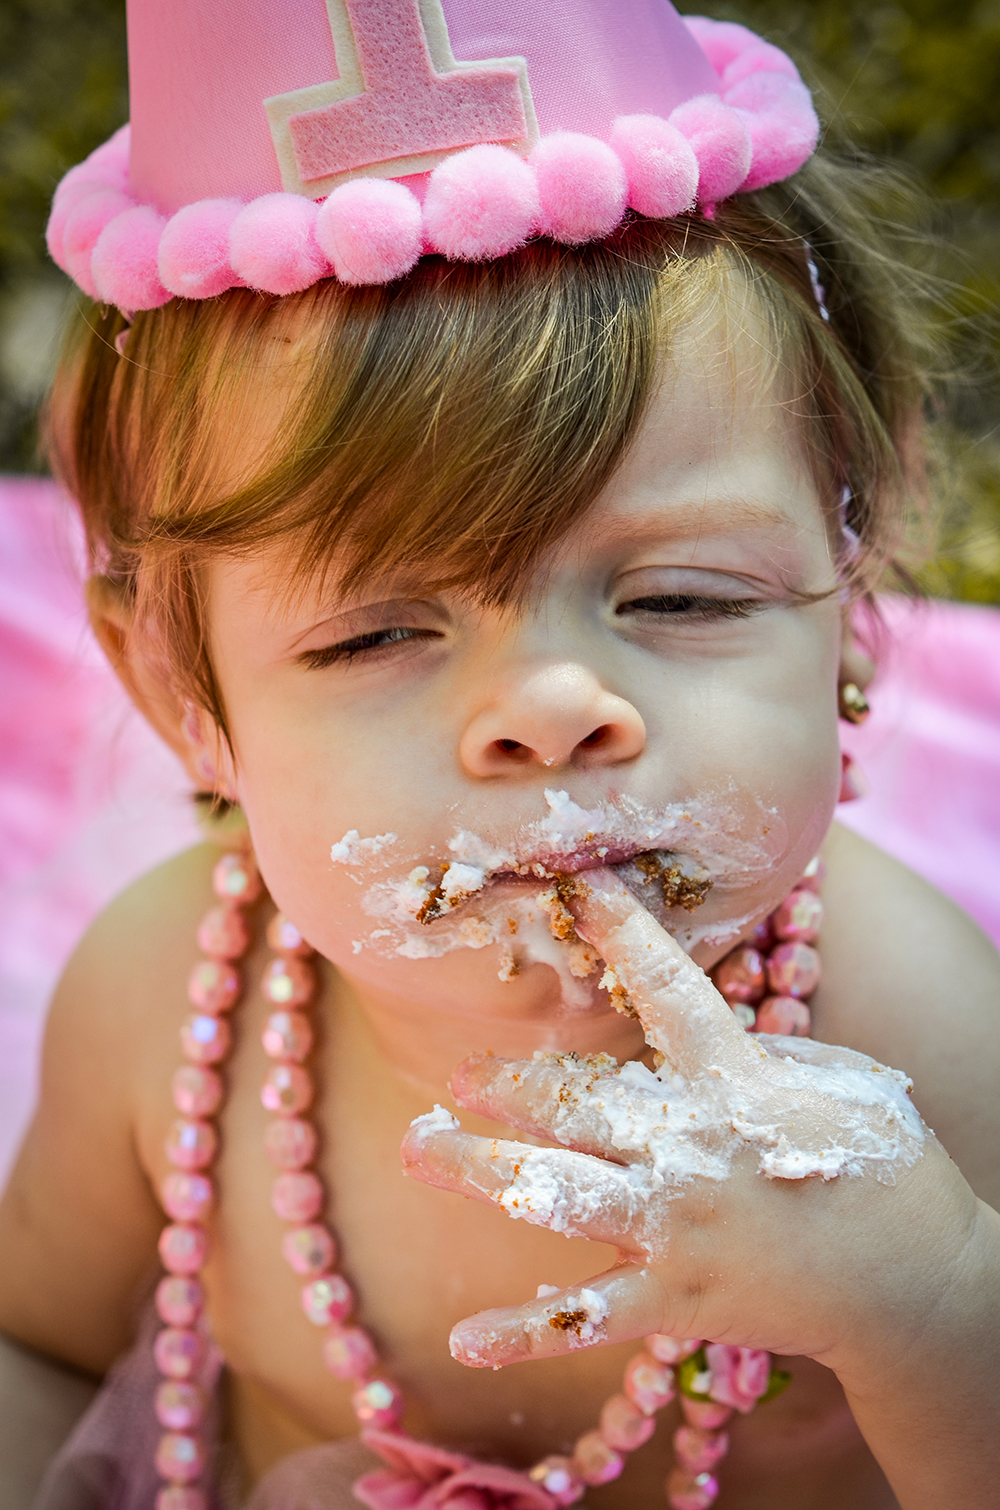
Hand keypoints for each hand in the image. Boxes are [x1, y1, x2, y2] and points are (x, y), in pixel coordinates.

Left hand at [401, 869, 958, 1380]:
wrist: (916, 1286)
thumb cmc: (884, 1166)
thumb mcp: (835, 1078)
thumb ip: (751, 1053)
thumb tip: (694, 1035)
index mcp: (732, 1080)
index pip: (668, 988)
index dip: (620, 932)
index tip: (573, 885)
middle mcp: (687, 1148)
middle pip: (573, 1102)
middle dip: (506, 1083)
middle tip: (456, 1075)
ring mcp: (673, 1227)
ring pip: (553, 1193)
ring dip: (479, 1169)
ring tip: (420, 1147)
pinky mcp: (674, 1297)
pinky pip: (583, 1318)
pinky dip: (523, 1332)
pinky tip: (464, 1340)